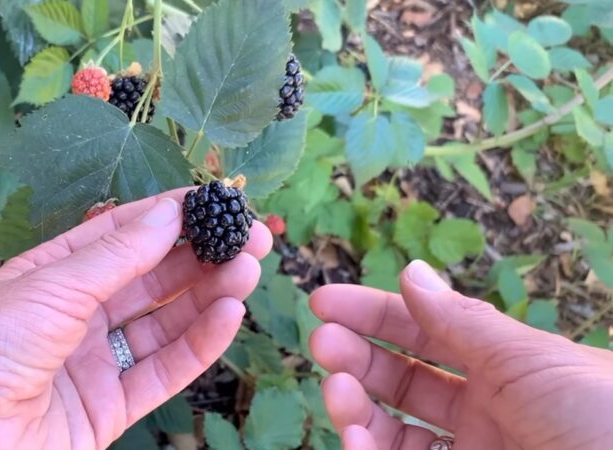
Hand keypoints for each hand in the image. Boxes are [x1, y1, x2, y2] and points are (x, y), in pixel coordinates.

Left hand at [0, 189, 271, 449]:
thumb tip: (169, 213)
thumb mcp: (51, 286)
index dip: (172, 217)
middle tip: (251, 239)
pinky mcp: (109, 407)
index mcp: (54, 274)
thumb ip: (116, 254)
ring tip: (247, 271)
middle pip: (153, 279)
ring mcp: (95, 361)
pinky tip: (228, 315)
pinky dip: (200, 344)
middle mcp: (78, 314)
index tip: (217, 202)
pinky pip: (163, 371)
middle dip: (203, 256)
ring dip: (209, 296)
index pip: (124, 235)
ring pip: (166, 322)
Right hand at [309, 260, 612, 449]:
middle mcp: (484, 412)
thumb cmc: (601, 417)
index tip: (326, 302)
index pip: (425, 332)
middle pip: (401, 379)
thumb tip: (410, 272)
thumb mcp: (531, 360)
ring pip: (391, 430)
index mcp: (506, 368)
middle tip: (322, 342)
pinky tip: (354, 436)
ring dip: (353, 405)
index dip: (375, 313)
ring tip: (337, 389)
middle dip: (356, 355)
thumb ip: (460, 321)